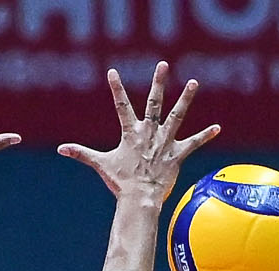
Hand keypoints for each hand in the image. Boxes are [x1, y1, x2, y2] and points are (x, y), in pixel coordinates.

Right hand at [59, 62, 219, 207]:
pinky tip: (217, 128)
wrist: (139, 199)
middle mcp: (149, 133)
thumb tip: (61, 149)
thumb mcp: (100, 164)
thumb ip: (81, 153)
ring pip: (178, 116)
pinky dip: (205, 136)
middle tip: (163, 64)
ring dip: (186, 98)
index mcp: (131, 133)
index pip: (122, 106)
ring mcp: (165, 142)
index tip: (113, 72)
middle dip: (158, 83)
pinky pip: (193, 144)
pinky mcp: (177, 155)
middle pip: (154, 103)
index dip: (116, 89)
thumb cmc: (120, 182)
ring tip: (194, 82)